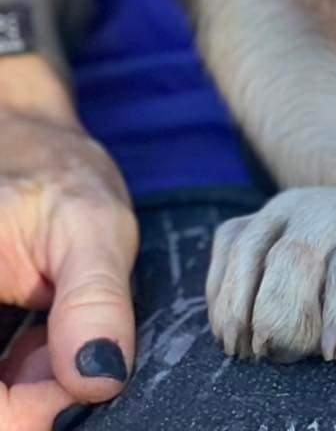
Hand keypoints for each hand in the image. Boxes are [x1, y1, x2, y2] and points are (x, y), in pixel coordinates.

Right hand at [0, 59, 136, 429]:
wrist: (31, 149)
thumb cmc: (57, 174)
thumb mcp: (91, 224)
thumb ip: (92, 299)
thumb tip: (100, 380)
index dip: (19, 412)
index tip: (73, 389)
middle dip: (31, 400)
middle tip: (81, 364)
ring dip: (29, 391)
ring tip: (69, 340)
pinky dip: (23, 379)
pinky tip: (53, 344)